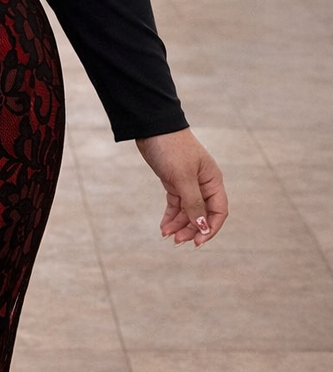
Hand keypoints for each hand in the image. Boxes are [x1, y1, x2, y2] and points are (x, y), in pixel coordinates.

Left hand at [135, 128, 227, 246]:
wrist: (152, 128)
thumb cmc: (171, 149)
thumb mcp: (182, 178)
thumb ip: (193, 203)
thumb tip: (203, 227)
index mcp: (213, 181)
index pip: (218, 211)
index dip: (210, 228)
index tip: (197, 243)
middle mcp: (204, 184)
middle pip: (202, 214)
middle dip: (191, 229)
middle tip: (176, 241)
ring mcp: (188, 183)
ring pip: (188, 212)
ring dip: (179, 225)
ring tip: (166, 235)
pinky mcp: (174, 182)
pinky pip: (176, 205)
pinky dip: (171, 216)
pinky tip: (164, 227)